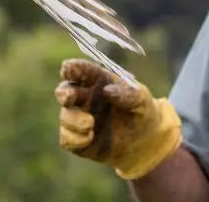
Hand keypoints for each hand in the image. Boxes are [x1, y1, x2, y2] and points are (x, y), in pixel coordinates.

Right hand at [54, 58, 181, 179]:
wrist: (144, 141)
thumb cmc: (141, 111)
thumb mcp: (142, 100)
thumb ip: (128, 93)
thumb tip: (107, 90)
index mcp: (97, 80)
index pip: (80, 70)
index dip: (71, 68)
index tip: (68, 69)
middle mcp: (84, 97)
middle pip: (65, 90)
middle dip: (64, 93)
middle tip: (68, 97)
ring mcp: (79, 118)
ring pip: (65, 116)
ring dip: (73, 120)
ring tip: (90, 124)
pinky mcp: (78, 139)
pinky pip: (66, 139)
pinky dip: (74, 138)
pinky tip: (89, 137)